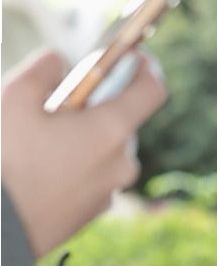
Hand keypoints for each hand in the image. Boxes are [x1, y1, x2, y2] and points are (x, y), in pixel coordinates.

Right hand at [0, 46, 166, 259]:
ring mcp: (111, 190)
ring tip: (38, 141)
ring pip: (103, 149)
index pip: (152, 89)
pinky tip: (39, 169)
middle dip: (93, 106)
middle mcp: (122, 162)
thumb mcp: (15, 98)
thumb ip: (44, 69)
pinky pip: (92, 175)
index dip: (143, 66)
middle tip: (54, 103)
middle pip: (120, 120)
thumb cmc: (5, 160)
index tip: (130, 55)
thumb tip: (60, 61)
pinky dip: (74, 163)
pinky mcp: (95, 211)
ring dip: (80, 136)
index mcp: (112, 130)